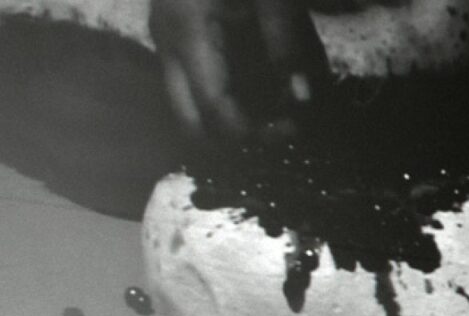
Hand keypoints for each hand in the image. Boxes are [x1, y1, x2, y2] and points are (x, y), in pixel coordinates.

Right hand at [149, 0, 330, 140]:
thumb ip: (289, 43)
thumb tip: (301, 100)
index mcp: (189, 35)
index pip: (216, 111)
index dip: (255, 132)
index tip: (294, 128)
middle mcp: (169, 46)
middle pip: (190, 121)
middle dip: (234, 135)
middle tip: (279, 125)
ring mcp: (167, 38)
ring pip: (189, 103)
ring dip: (231, 113)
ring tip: (276, 102)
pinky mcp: (176, 28)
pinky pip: (195, 77)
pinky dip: (226, 88)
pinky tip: (261, 75)